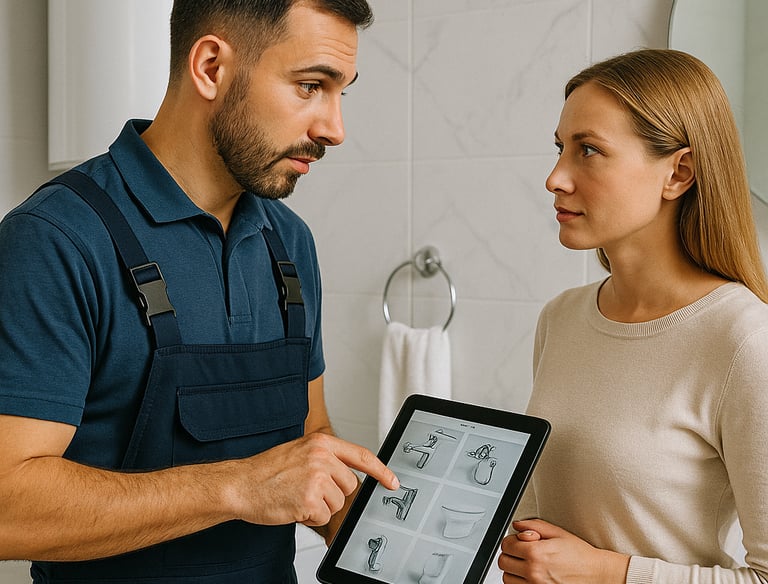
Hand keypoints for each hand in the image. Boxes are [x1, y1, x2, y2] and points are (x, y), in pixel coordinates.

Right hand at [229, 432, 398, 526]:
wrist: (240, 484)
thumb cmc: (266, 471)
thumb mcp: (299, 452)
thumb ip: (325, 459)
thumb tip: (348, 476)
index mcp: (320, 443)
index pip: (361, 455)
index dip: (381, 470)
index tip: (392, 482)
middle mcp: (321, 458)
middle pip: (349, 486)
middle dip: (333, 494)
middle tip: (307, 490)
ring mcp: (316, 478)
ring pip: (337, 504)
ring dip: (320, 507)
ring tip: (296, 496)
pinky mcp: (309, 500)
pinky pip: (323, 517)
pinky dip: (310, 518)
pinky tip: (293, 506)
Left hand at [498, 519, 628, 582]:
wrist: (597, 574)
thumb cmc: (580, 555)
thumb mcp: (557, 533)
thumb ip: (533, 526)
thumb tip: (517, 526)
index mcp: (536, 553)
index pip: (506, 545)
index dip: (512, 541)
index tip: (518, 542)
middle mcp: (534, 573)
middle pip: (503, 562)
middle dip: (511, 555)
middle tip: (522, 553)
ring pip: (507, 578)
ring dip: (514, 571)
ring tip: (528, 565)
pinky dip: (520, 582)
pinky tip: (531, 576)